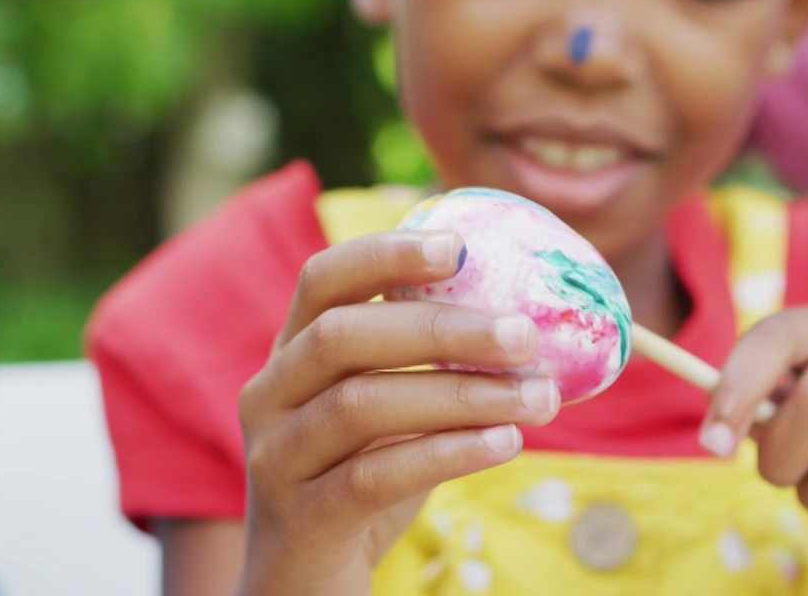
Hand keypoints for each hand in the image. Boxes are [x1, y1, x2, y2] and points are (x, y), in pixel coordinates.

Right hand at [236, 231, 560, 595]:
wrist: (304, 589)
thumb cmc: (361, 487)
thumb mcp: (394, 418)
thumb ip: (435, 371)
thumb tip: (532, 328)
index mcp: (292, 357)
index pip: (322, 280)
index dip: (385, 254)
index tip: (458, 246)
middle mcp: (270, 396)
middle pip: (343, 336)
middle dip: (442, 327)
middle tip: (524, 332)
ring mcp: (275, 458)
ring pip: (362, 405)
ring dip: (462, 394)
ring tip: (538, 397)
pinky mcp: (298, 519)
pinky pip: (372, 476)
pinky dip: (447, 452)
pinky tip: (505, 443)